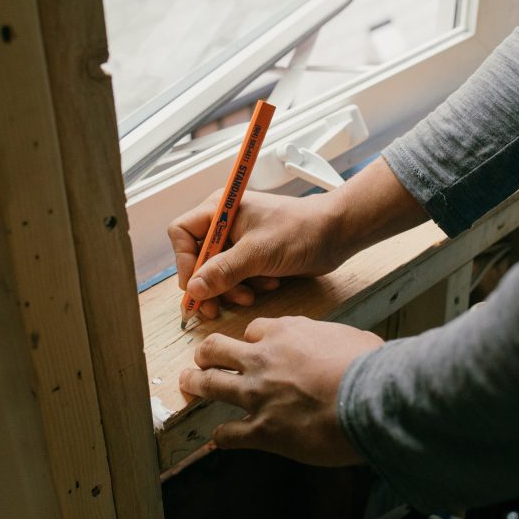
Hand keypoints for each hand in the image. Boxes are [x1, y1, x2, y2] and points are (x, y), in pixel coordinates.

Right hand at [167, 158, 427, 318]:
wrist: (337, 233)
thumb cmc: (299, 232)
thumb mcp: (258, 253)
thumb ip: (223, 271)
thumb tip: (194, 290)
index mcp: (219, 209)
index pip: (182, 233)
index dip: (183, 261)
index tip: (195, 287)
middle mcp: (225, 223)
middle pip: (197, 258)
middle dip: (210, 283)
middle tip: (215, 308)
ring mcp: (239, 240)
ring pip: (217, 272)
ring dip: (232, 288)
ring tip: (252, 294)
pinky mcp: (254, 255)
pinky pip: (237, 277)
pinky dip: (248, 286)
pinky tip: (269, 284)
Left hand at [179, 316, 383, 465]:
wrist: (370, 399)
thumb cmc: (369, 367)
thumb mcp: (348, 337)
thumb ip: (330, 341)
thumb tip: (339, 348)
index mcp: (285, 333)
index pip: (253, 330)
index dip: (250, 340)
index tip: (251, 346)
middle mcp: (263, 359)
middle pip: (216, 348)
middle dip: (206, 353)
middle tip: (202, 358)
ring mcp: (257, 394)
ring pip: (210, 384)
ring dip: (195, 384)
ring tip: (189, 384)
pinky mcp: (262, 430)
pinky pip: (228, 433)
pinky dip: (220, 437)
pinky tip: (218, 439)